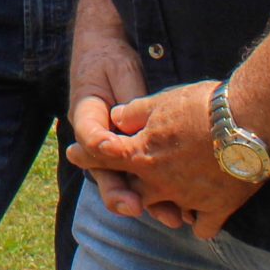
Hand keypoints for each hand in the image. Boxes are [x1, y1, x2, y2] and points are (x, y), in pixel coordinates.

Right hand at [66, 8, 158, 221]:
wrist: (104, 53)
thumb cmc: (110, 59)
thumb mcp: (119, 70)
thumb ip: (129, 100)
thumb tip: (135, 122)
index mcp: (86, 113)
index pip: (89, 135)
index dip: (100, 146)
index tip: (114, 149)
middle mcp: (95, 138)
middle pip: (103, 171)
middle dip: (120, 193)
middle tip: (134, 206)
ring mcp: (111, 149)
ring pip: (124, 180)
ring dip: (145, 201)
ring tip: (170, 217)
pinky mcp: (128, 154)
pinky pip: (139, 177)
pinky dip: (158, 193)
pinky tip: (183, 209)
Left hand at [69, 81, 264, 239]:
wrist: (250, 122)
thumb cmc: (203, 107)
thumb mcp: (161, 101)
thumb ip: (134, 113)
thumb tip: (116, 118)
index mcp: (142, 155)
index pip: (103, 157)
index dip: (85, 154)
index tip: (73, 153)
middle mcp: (160, 183)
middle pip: (132, 188)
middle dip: (123, 183)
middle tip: (124, 177)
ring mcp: (188, 198)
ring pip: (165, 208)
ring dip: (161, 203)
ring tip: (162, 195)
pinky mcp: (217, 208)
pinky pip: (201, 225)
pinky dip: (198, 220)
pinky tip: (196, 215)